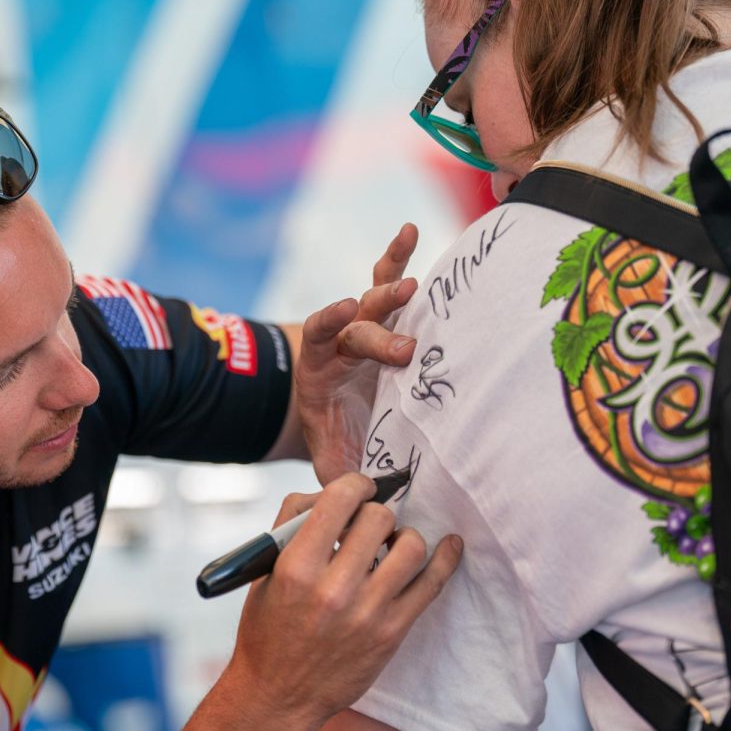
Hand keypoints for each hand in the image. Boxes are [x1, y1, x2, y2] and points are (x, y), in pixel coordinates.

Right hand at [219, 473, 461, 730]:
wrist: (278, 695)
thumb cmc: (268, 629)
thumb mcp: (265, 570)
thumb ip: (293, 522)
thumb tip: (333, 492)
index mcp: (296, 567)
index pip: (340, 499)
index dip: (356, 484)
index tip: (359, 489)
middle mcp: (333, 589)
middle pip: (379, 517)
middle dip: (375, 512)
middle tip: (369, 525)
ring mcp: (367, 613)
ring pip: (410, 546)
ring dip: (403, 536)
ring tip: (391, 545)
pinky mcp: (391, 633)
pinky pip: (431, 584)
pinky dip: (445, 558)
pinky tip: (450, 544)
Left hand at [296, 224, 419, 483]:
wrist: (338, 424)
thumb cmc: (340, 442)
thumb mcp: (333, 460)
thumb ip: (340, 477)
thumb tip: (358, 499)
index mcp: (319, 370)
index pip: (320, 337)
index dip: (331, 320)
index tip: (347, 313)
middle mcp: (341, 342)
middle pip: (359, 327)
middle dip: (381, 334)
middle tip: (405, 350)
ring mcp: (366, 328)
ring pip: (377, 300)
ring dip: (394, 286)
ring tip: (412, 281)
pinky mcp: (391, 323)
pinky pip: (390, 284)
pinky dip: (398, 257)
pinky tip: (409, 230)